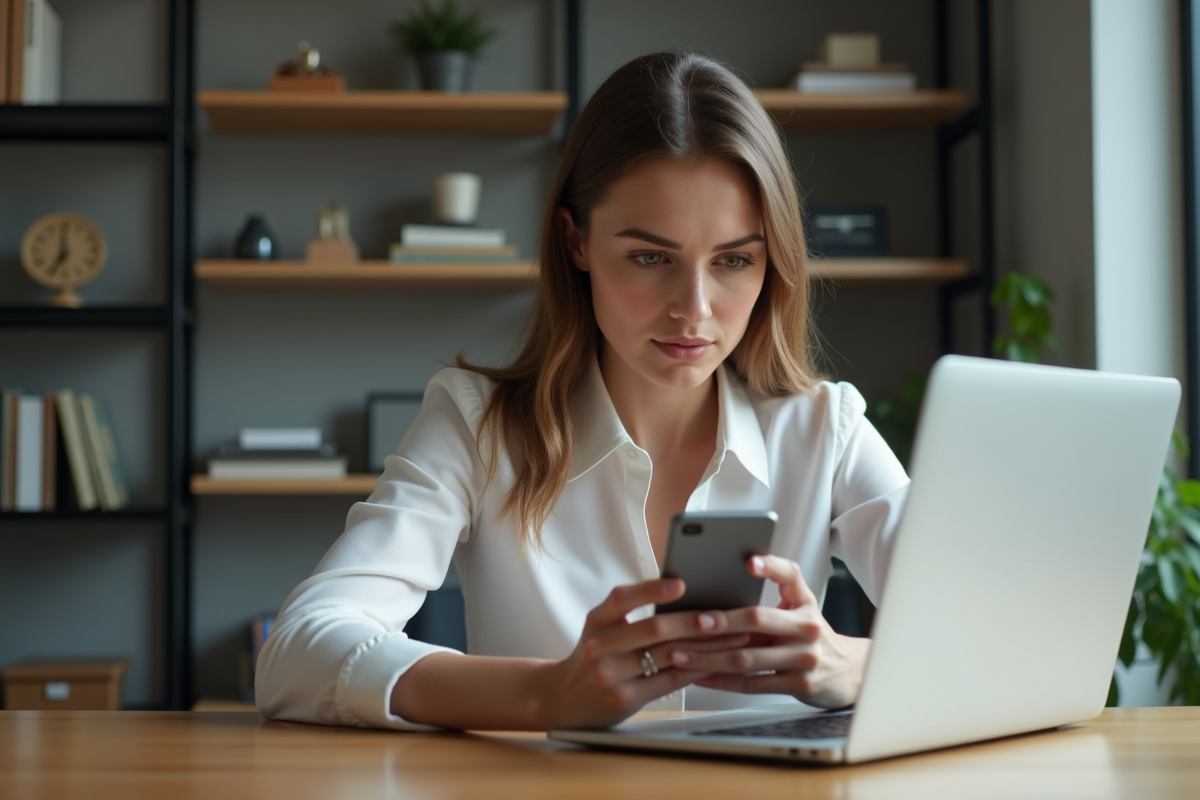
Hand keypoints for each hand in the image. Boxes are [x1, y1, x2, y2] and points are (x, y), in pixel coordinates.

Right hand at [533, 578, 750, 728]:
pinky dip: (695, 669)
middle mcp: (600, 646)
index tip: (680, 583)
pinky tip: (715, 662)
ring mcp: (612, 674)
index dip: (652, 590)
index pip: (622, 598)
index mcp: (596, 620)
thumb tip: (684, 596)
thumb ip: (629, 613)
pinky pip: (670, 680)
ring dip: (705, 646)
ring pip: (668, 655)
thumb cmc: (593, 656)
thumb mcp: (600, 628)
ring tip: (732, 638)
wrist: (563, 697)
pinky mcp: (625, 699)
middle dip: (694, 620)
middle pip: (654, 628)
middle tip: (723, 615)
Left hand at [671, 555, 870, 708]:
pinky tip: (700, 677)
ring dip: (710, 657)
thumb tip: (728, 576)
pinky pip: (753, 684)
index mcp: (804, 602)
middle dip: (722, 621)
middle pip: (758, 620)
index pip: (790, 575)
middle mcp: (807, 628)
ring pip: (748, 658)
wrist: (848, 673)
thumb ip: (775, 591)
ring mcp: (804, 659)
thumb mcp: (802, 607)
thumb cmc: (811, 635)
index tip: (748, 562)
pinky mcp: (798, 686)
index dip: (770, 566)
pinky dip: (723, 681)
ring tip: (681, 654)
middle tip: (695, 621)